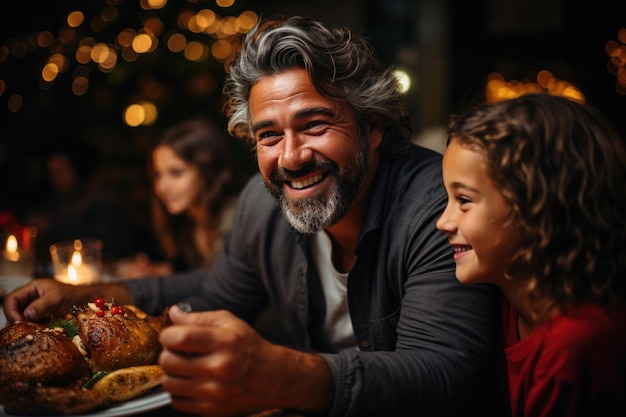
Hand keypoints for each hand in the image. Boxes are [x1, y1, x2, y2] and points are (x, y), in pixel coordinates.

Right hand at [2, 278, 131, 323]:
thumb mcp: (57, 298)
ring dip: (23, 325)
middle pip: (14, 309)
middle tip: (21, 330)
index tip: (18, 321)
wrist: (88, 300)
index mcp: (32, 288)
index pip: (12, 299)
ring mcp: (36, 307)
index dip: (11, 310)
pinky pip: (31, 323)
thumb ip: (41, 305)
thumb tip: (26, 315)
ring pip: (21, 318)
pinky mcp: (42, 316)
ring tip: (28, 333)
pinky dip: (31, 328)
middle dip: (15, 319)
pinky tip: (35, 333)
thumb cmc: (74, 295)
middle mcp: (32, 297)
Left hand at [159, 306, 333, 416]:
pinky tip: (192, 382)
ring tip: (184, 367)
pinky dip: (180, 391)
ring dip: (172, 373)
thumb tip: (174, 313)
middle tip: (178, 352)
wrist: (274, 378)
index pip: (179, 338)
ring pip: (170, 383)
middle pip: (169, 361)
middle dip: (168, 353)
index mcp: (224, 342)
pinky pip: (177, 402)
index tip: (171, 336)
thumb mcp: (230, 323)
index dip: (167, 335)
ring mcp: (215, 392)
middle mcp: (220, 368)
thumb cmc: (250, 348)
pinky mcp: (212, 410)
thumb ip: (199, 318)